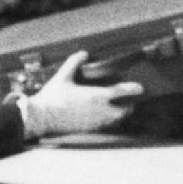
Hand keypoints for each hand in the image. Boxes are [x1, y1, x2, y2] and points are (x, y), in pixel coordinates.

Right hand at [22, 52, 144, 140]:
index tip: (141, 88)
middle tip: (131, 101)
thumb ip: (74, 63)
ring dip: (120, 115)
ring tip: (120, 109)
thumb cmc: (52, 97)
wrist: (41, 118)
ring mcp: (95, 122)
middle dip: (129, 106)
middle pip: (124, 111)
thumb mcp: (62, 76)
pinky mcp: (89, 130)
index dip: (133, 89)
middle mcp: (99, 111)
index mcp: (95, 96)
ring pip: (116, 120)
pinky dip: (110, 122)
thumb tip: (84, 54)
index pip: (120, 92)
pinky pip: (105, 127)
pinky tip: (104, 118)